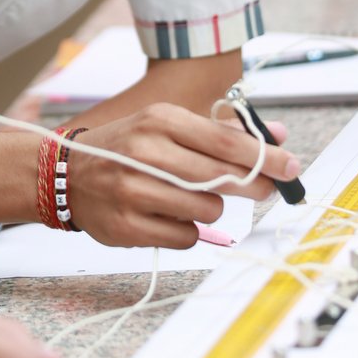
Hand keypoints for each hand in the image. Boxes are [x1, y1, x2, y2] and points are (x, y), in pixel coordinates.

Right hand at [65, 103, 300, 248]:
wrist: (66, 174)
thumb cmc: (127, 147)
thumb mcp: (169, 125)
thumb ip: (224, 131)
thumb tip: (279, 136)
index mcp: (160, 120)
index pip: (226, 142)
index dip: (266, 157)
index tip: (292, 167)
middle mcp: (145, 153)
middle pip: (221, 179)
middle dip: (252, 186)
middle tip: (265, 189)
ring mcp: (133, 192)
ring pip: (207, 211)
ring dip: (211, 209)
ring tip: (192, 198)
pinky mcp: (126, 227)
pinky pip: (184, 237)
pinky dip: (187, 230)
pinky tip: (170, 215)